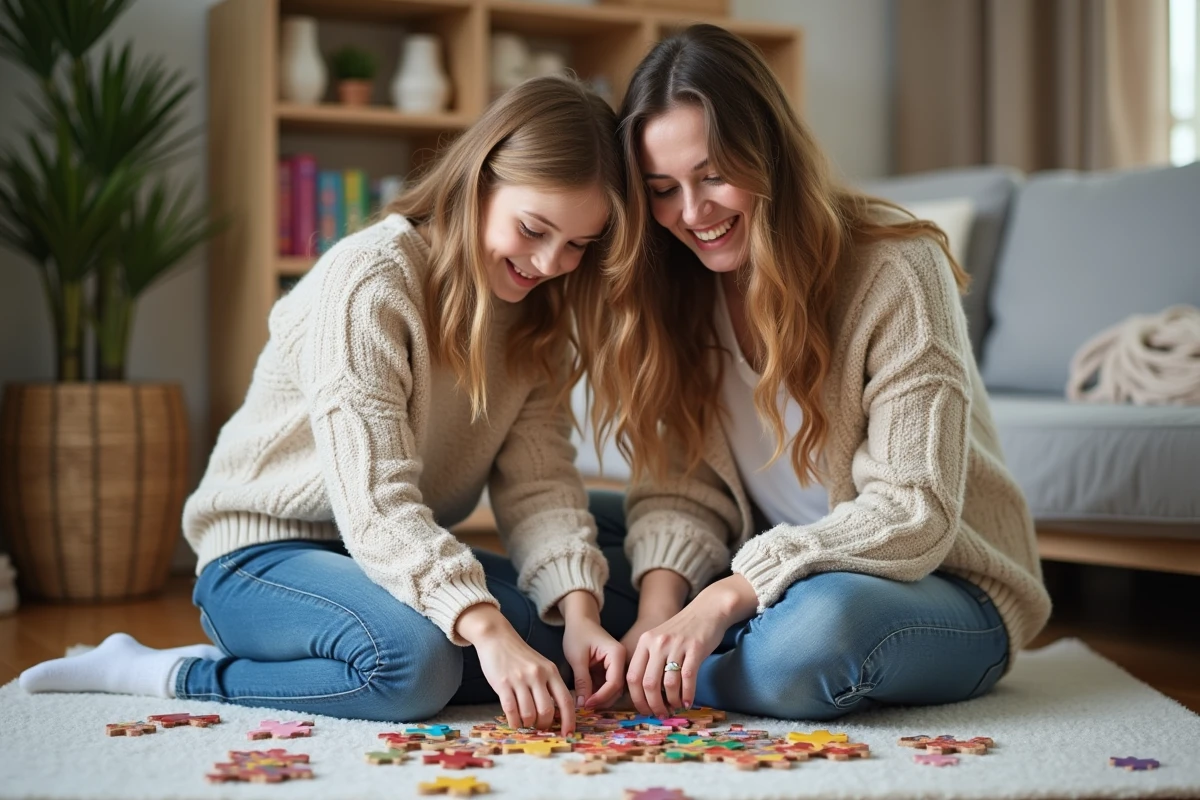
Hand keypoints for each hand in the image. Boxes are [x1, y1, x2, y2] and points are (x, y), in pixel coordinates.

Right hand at [457, 603, 576, 734]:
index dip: (569, 720)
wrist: (497, 637)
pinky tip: (514, 722)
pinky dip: (514, 722)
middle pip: (547, 710)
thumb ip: (550, 685)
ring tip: (525, 723)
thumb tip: (557, 713)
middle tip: (539, 726)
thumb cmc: (520, 655)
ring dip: (528, 724)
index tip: (568, 734)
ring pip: (529, 713)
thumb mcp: (541, 665)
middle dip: (544, 724)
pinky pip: (511, 710)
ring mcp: (520, 679)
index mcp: (551, 671)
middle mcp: (538, 675)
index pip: (566, 700)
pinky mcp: (503, 683)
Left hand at [560, 592, 625, 709]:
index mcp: (617, 654)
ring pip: (613, 690)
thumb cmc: (578, 634)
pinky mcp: (610, 670)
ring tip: (584, 703)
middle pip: (617, 689)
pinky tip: (587, 697)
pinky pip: (607, 686)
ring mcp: (617, 666)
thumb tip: (583, 705)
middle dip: (602, 700)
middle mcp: (622, 661)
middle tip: (585, 707)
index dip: (601, 697)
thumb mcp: (577, 658)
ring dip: (600, 699)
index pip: (614, 683)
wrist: (579, 621)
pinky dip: (598, 693)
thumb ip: (582, 681)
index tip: (586, 705)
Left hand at [625, 574, 757, 717]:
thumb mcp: (659, 639)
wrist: (708, 610)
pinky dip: (687, 695)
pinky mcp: (695, 648)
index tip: (644, 709)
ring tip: (675, 707)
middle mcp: (657, 643)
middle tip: (660, 714)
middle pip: (648, 683)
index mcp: (645, 642)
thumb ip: (649, 660)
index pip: (632, 676)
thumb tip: (644, 694)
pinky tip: (688, 702)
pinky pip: (688, 678)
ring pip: (668, 684)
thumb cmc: (683, 630)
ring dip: (671, 701)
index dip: (636, 698)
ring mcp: (676, 645)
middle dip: (653, 704)